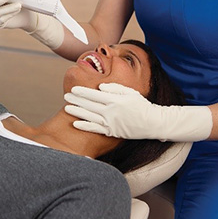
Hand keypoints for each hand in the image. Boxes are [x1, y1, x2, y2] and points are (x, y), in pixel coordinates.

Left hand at [64, 82, 212, 141]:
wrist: (152, 122)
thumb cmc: (141, 105)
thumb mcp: (130, 92)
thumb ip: (114, 88)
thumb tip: (99, 87)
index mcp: (115, 99)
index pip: (94, 94)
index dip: (82, 92)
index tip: (72, 89)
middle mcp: (111, 111)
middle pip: (89, 104)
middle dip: (76, 100)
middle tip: (65, 97)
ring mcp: (111, 122)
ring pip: (90, 116)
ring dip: (77, 112)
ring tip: (67, 108)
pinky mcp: (112, 132)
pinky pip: (96, 129)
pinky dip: (85, 126)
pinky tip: (76, 123)